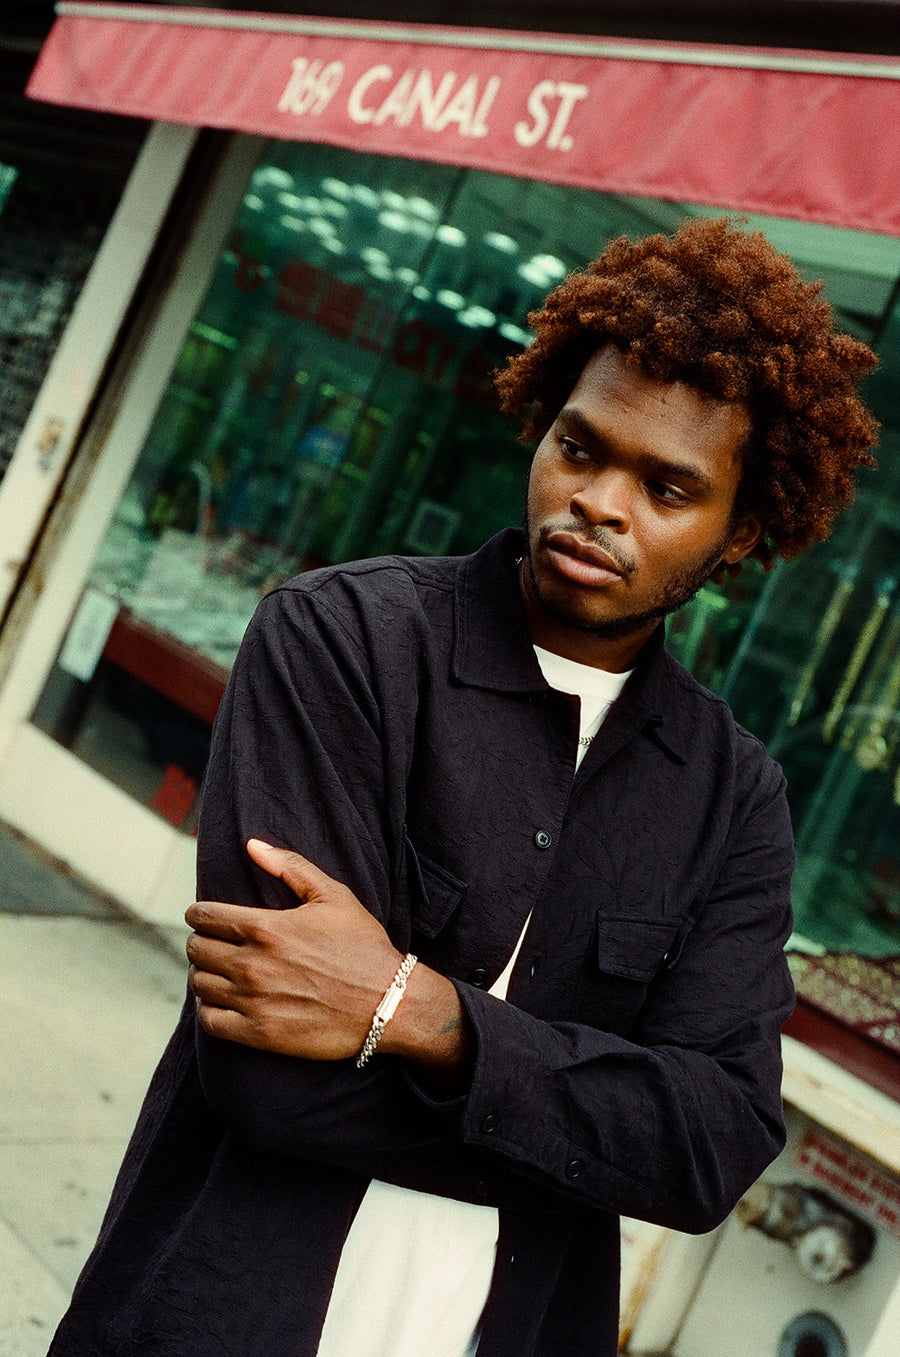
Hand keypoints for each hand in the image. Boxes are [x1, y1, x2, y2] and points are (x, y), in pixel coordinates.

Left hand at [186, 839, 401, 1059]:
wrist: (388, 1003)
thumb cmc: (362, 946)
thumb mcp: (334, 896)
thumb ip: (290, 866)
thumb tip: (252, 845)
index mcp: (266, 927)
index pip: (205, 916)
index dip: (199, 914)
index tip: (204, 917)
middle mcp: (252, 963)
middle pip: (197, 949)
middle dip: (201, 941)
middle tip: (214, 943)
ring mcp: (253, 1001)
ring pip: (199, 983)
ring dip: (203, 974)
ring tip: (218, 971)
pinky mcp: (259, 1033)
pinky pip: (210, 1020)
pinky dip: (208, 1008)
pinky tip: (221, 1001)